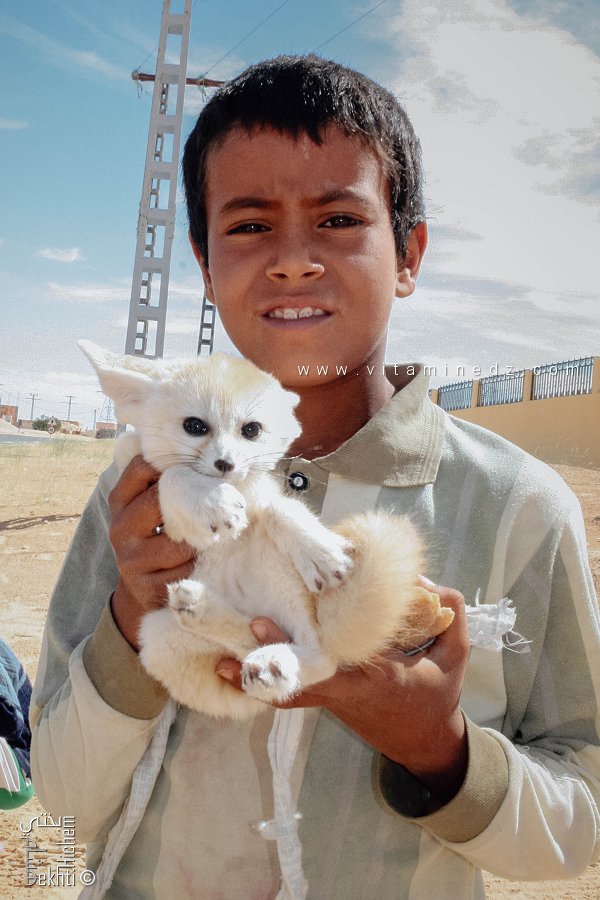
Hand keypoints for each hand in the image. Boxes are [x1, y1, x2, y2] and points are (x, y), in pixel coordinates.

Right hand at [108, 455, 195, 650]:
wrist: (143, 588)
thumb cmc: (155, 537)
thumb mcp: (149, 508)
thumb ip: (162, 482)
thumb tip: (195, 451)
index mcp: (120, 502)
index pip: (141, 468)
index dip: (169, 464)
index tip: (191, 469)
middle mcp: (120, 528)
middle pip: (160, 501)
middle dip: (191, 503)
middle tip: (212, 507)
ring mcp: (131, 560)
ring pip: (178, 541)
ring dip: (198, 541)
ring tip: (204, 540)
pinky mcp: (147, 587)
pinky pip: (185, 570)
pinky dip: (196, 566)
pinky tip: (195, 565)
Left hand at [216, 580, 469, 804]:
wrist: (424, 741)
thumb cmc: (438, 694)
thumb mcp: (456, 656)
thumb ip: (451, 615)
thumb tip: (424, 583)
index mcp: (376, 678)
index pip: (334, 662)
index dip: (299, 646)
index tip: (265, 622)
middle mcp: (347, 691)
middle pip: (298, 680)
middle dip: (266, 661)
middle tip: (233, 642)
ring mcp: (332, 699)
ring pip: (288, 691)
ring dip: (255, 677)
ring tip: (220, 659)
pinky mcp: (324, 700)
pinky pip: (291, 693)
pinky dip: (266, 684)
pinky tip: (235, 670)